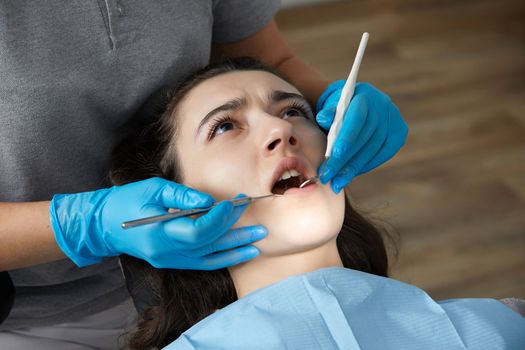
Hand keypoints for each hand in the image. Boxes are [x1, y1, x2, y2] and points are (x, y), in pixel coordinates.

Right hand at [49, 177, 266, 268]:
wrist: (105, 224)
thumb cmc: (127, 201)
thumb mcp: (153, 189)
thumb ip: (183, 196)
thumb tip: (210, 202)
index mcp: (160, 234)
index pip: (199, 231)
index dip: (220, 219)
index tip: (235, 204)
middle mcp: (166, 252)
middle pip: (208, 245)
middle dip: (234, 233)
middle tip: (258, 225)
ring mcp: (169, 260)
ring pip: (208, 259)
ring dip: (234, 250)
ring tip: (256, 243)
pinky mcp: (172, 262)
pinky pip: (201, 264)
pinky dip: (221, 259)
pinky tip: (238, 254)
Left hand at [316, 81, 407, 192]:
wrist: (354, 103)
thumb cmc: (338, 108)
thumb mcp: (329, 106)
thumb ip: (327, 114)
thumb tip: (324, 118)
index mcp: (364, 95)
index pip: (357, 118)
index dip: (346, 137)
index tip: (333, 156)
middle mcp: (382, 105)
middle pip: (364, 138)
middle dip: (345, 160)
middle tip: (328, 176)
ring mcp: (393, 119)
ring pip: (374, 148)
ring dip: (355, 168)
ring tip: (337, 181)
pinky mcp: (399, 133)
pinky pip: (384, 153)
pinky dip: (368, 165)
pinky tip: (353, 173)